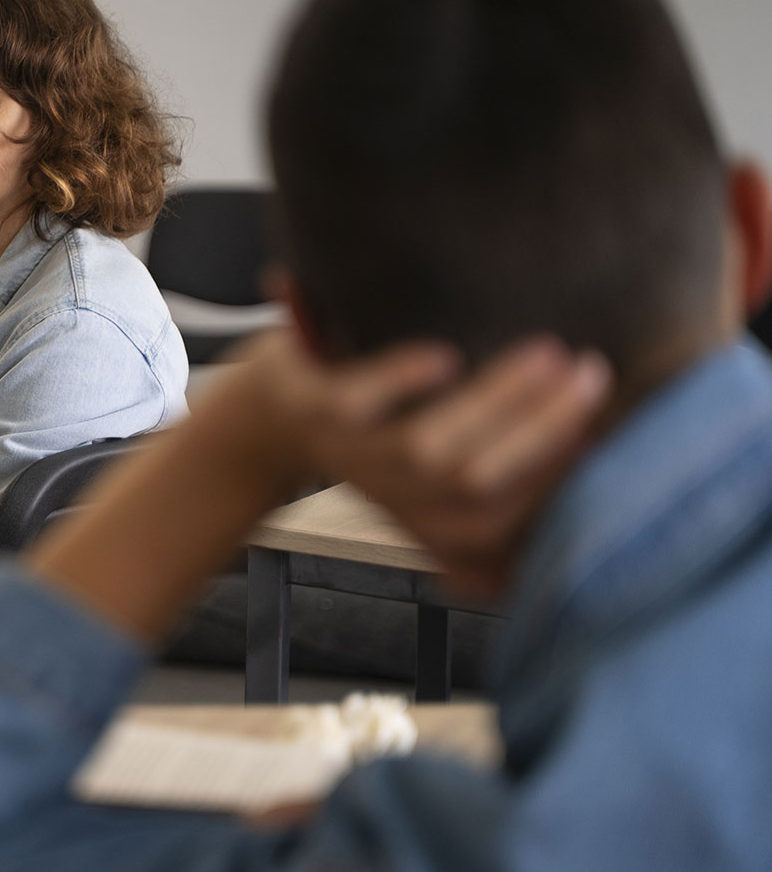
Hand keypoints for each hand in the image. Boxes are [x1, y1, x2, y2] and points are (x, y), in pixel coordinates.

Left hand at [236, 328, 611, 596]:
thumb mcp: (432, 468)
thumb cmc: (373, 432)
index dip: (561, 477)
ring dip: (495, 399)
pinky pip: (360, 403)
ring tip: (544, 353)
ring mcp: (351, 456)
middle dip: (545, 428)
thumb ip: (500, 466)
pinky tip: (446, 355)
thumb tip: (601, 438)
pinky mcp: (314, 415)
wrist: (263, 423)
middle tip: (590, 372)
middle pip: (481, 484)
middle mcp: (393, 497)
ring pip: (432, 451)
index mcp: (430, 519)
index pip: (509, 518)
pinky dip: (402, 378)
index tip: (608, 425)